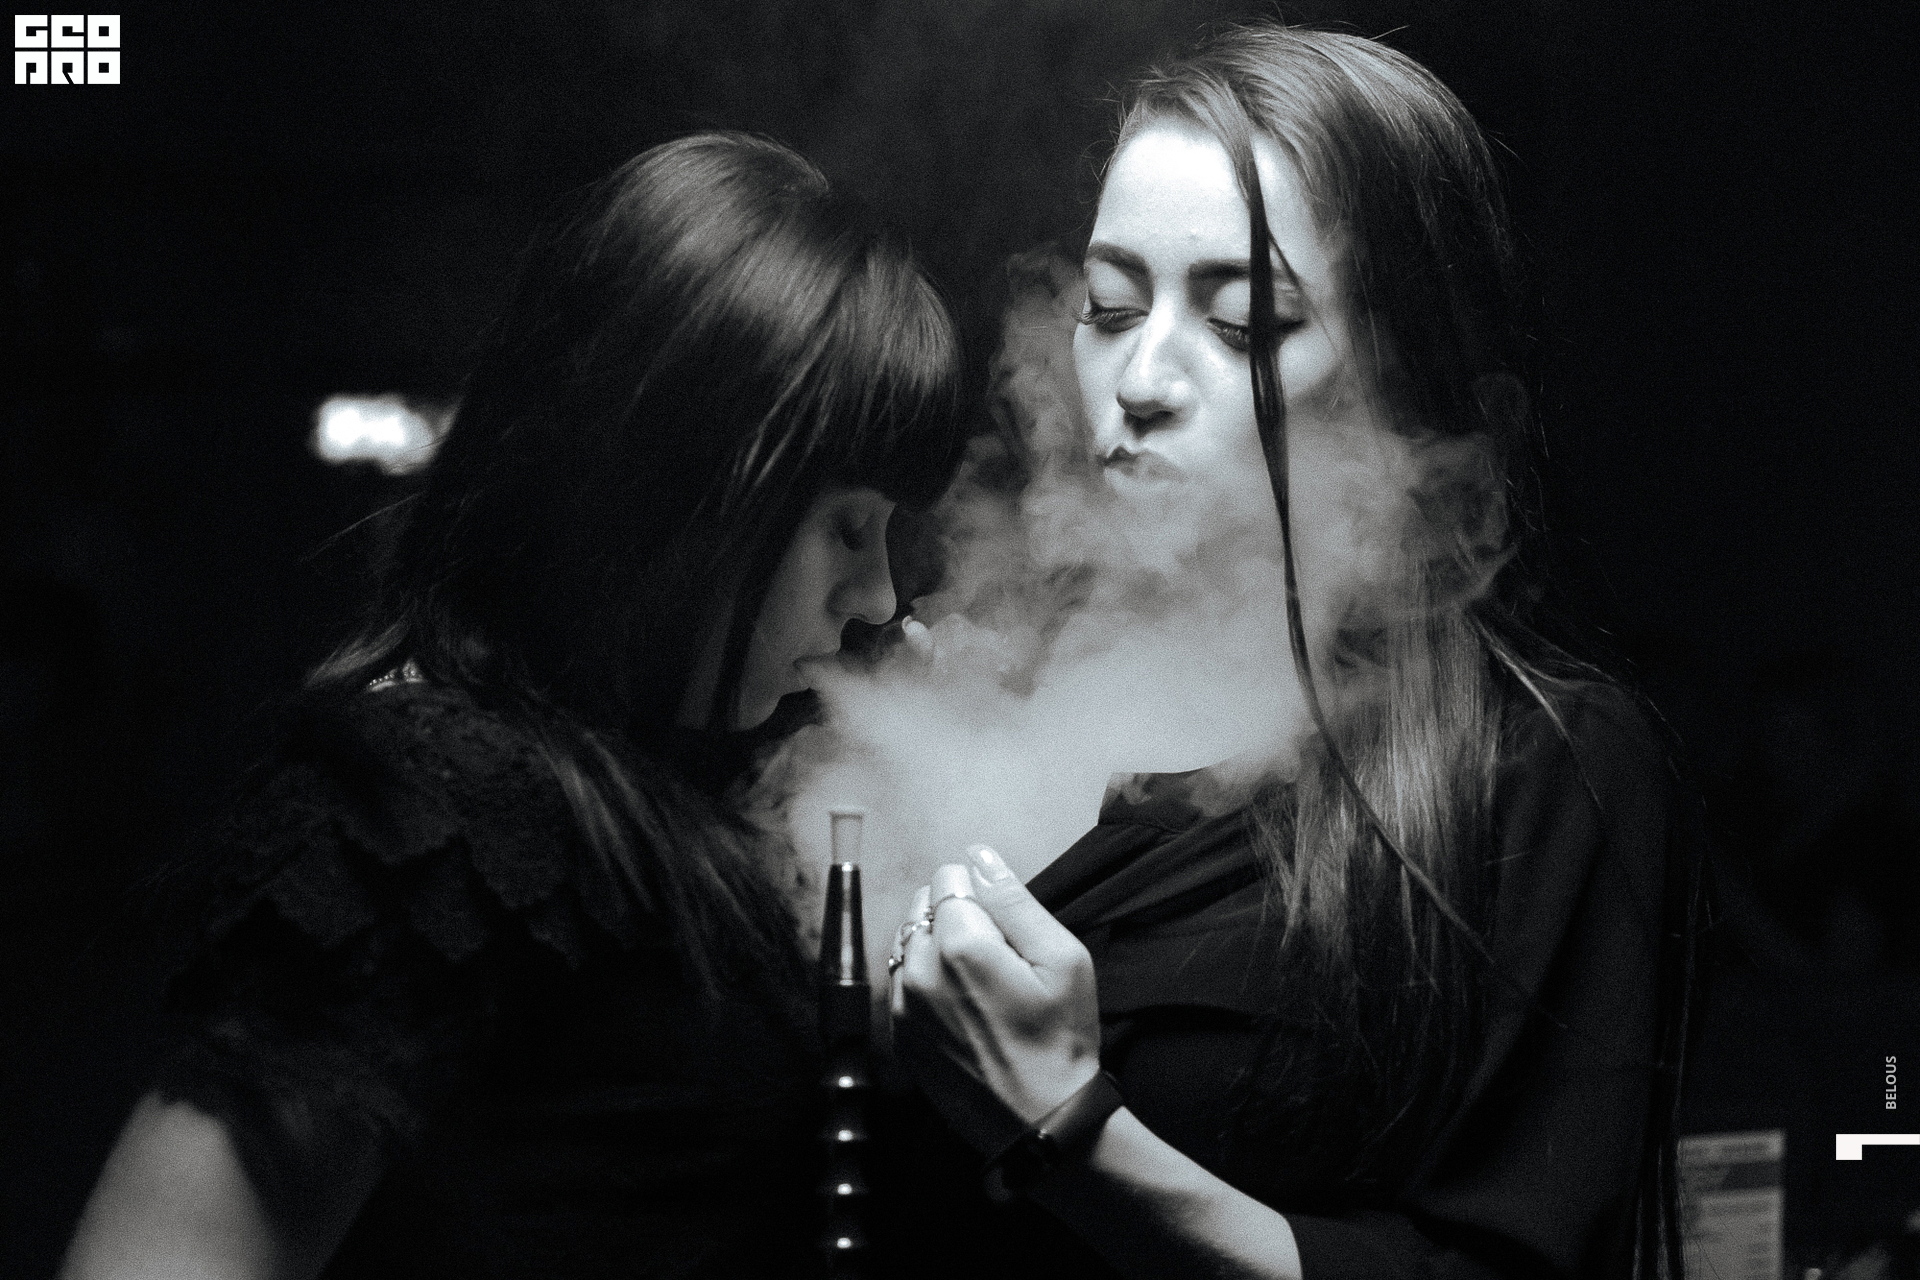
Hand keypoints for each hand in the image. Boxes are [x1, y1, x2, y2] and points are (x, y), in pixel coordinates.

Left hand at [891, 845, 1102, 1154]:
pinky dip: (926, 982)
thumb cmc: (1062, 1042)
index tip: (1006, 923)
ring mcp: (904, 1007)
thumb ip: (1014, 900)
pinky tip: (964, 1007)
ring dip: (936, 946)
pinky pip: (902, 984)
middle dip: (955, 913)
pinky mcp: (900, 1036)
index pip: (949, 878)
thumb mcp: (1062, 959)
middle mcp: (920, 971)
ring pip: (908, 944)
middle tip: (998, 953)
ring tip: (981, 981)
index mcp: (961, 946)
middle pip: (922, 906)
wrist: (1041, 1125)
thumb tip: (979, 856)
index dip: (981, 890)